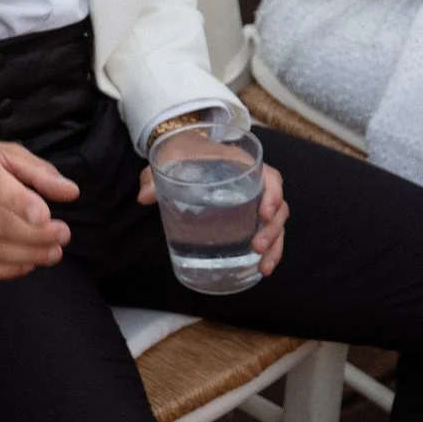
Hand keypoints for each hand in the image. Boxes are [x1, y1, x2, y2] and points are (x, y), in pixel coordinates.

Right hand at [0, 137, 76, 278]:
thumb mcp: (5, 154)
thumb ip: (39, 173)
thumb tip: (71, 192)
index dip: (21, 204)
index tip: (47, 217)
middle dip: (35, 236)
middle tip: (63, 236)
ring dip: (25, 256)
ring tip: (52, 253)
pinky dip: (4, 271)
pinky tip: (26, 264)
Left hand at [140, 158, 288, 275]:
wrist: (182, 151)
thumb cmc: (181, 153)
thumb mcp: (168, 159)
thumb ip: (154, 176)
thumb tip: (144, 196)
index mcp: (242, 165)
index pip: (271, 177)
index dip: (274, 194)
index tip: (265, 213)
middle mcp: (254, 184)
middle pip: (278, 207)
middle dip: (272, 230)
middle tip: (257, 247)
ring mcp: (253, 202)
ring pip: (276, 224)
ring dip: (275, 246)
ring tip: (263, 268)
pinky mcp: (247, 217)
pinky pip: (266, 233)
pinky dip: (269, 251)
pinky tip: (261, 269)